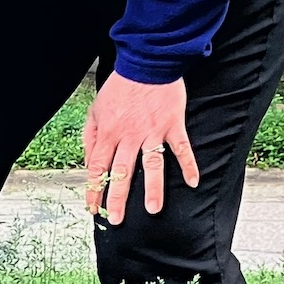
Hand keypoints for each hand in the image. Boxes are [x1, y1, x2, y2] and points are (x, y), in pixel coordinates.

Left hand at [81, 72, 197, 224]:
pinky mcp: (172, 125)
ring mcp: (151, 131)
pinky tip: (193, 182)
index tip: (93, 208)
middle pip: (121, 172)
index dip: (94, 189)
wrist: (146, 64)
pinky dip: (189, 164)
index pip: (97, 168)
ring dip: (152, 188)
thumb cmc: (120, 87)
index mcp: (108, 133)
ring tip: (153, 209)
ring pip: (151, 165)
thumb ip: (91, 137)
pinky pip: (181, 148)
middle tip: (116, 219)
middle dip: (117, 198)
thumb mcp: (96, 110)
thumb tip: (90, 161)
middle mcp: (128, 136)